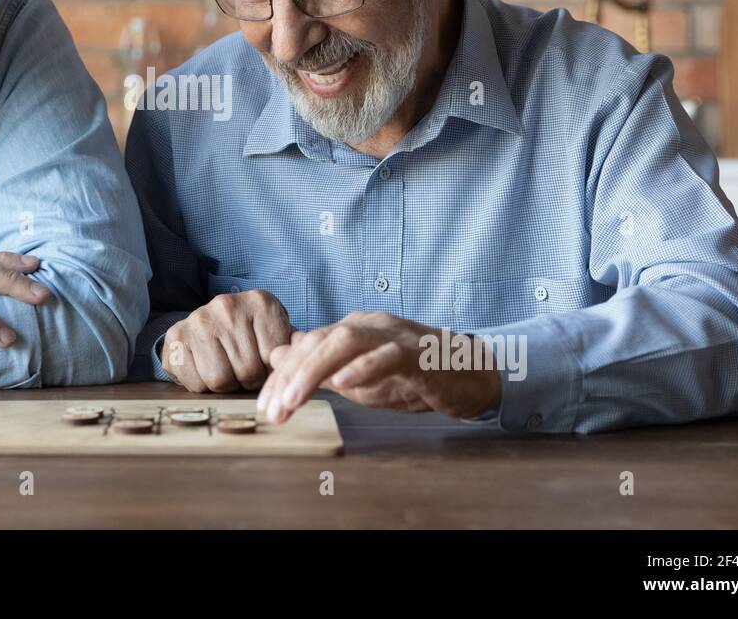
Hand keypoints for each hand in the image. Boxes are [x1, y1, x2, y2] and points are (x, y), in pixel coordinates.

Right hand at [162, 289, 293, 391]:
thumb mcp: (276, 333)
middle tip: (242, 371)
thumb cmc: (249, 335)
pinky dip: (201, 385)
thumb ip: (291, 347)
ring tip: (224, 370)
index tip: (263, 365)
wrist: (207, 325)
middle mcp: (228, 305)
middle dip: (247, 381)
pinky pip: (195, 383)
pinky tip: (203, 368)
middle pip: (247, 371)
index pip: (274, 357)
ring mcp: (199, 319)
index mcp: (261, 303)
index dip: (269, 372)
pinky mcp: (176, 336)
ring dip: (224, 385)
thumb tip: (296, 358)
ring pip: (220, 380)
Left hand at [256, 312, 501, 422]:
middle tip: (272, 410)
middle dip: (289, 376)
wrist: (471, 374)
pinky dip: (365, 367)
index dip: (281, 375)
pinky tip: (343, 382)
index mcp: (352, 330)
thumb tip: (281, 356)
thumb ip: (323, 367)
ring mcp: (395, 337)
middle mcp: (369, 327)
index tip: (266, 407)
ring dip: (314, 370)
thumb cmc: (414, 376)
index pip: (306, 346)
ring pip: (346, 341)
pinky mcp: (421, 356)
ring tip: (293, 399)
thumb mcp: (360, 376)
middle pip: (319, 340)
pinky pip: (390, 355)